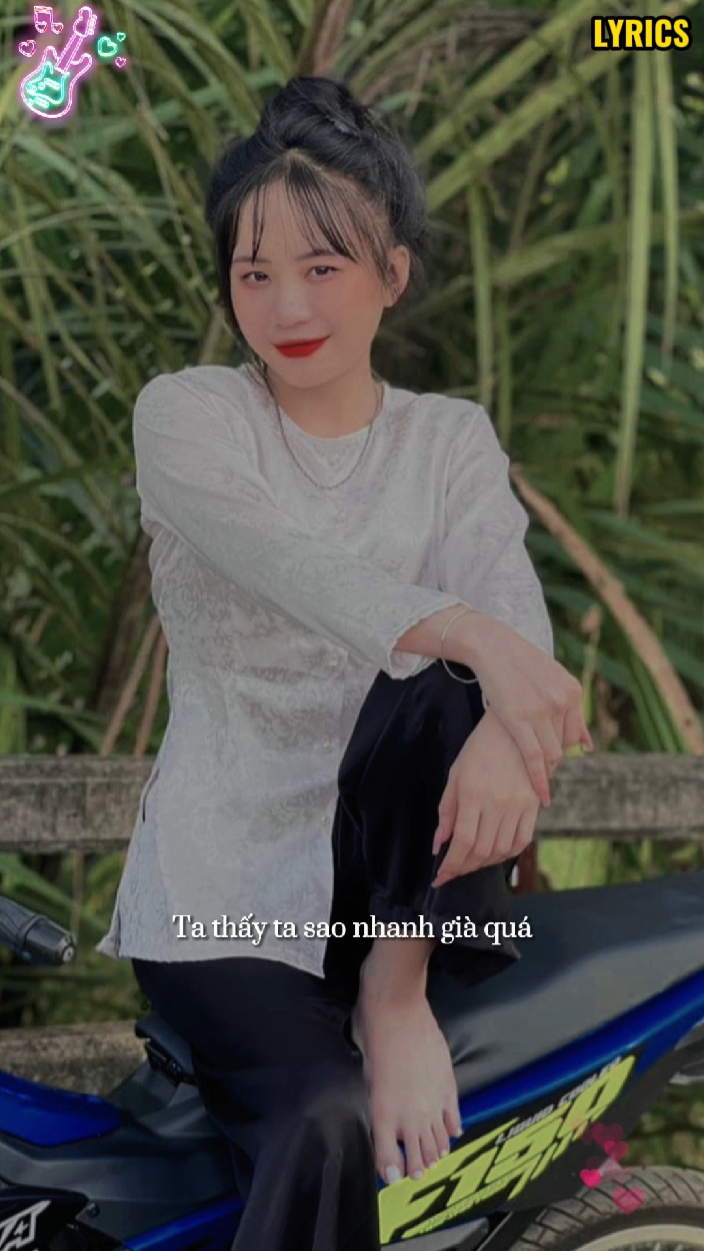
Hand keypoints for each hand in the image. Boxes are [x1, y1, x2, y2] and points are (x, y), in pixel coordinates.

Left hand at [431, 707, 540, 886]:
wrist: (515, 729)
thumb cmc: (479, 750)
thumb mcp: (455, 775)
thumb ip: (446, 811)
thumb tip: (438, 845)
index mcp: (472, 793)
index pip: (462, 841)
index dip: (451, 866)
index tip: (440, 878)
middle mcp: (496, 802)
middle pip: (481, 850)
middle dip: (464, 867)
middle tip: (453, 871)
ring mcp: (518, 805)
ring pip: (501, 849)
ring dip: (483, 863)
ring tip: (470, 863)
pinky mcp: (533, 805)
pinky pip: (522, 841)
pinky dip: (507, 854)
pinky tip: (494, 854)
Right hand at [467, 616, 592, 806]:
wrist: (492, 646)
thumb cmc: (519, 663)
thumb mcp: (553, 680)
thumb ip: (571, 711)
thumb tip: (588, 745)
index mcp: (572, 691)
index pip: (575, 734)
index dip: (564, 751)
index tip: (553, 762)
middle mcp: (562, 701)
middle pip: (564, 746)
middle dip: (553, 763)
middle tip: (543, 777)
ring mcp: (541, 711)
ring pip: (551, 755)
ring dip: (547, 774)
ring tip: (539, 787)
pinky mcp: (519, 720)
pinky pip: (534, 757)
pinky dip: (539, 779)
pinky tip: (541, 796)